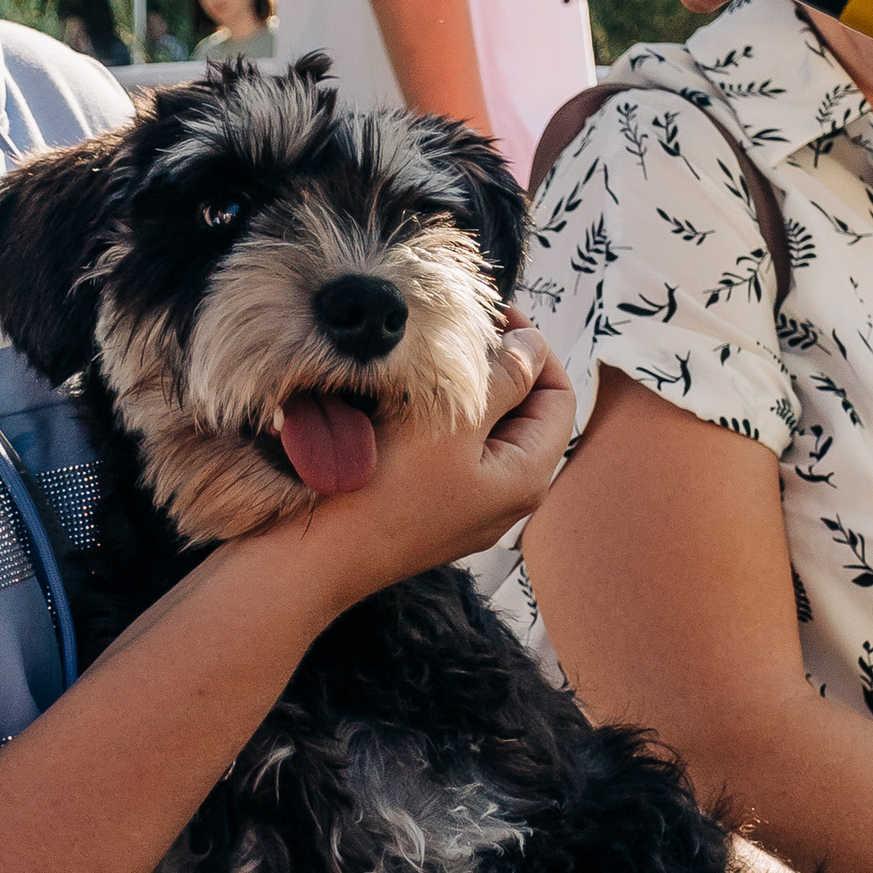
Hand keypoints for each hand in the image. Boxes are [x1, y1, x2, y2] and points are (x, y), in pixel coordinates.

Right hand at [285, 324, 575, 606]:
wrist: (313, 557)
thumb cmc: (381, 490)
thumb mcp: (450, 421)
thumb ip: (503, 379)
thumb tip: (533, 347)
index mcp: (527, 478)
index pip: (559, 396)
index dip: (535, 348)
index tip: (496, 315)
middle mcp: (507, 500)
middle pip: (526, 414)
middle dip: (500, 367)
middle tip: (459, 330)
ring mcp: (469, 508)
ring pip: (487, 431)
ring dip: (468, 390)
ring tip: (432, 359)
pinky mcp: (433, 510)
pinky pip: (454, 454)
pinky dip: (443, 420)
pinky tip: (408, 401)